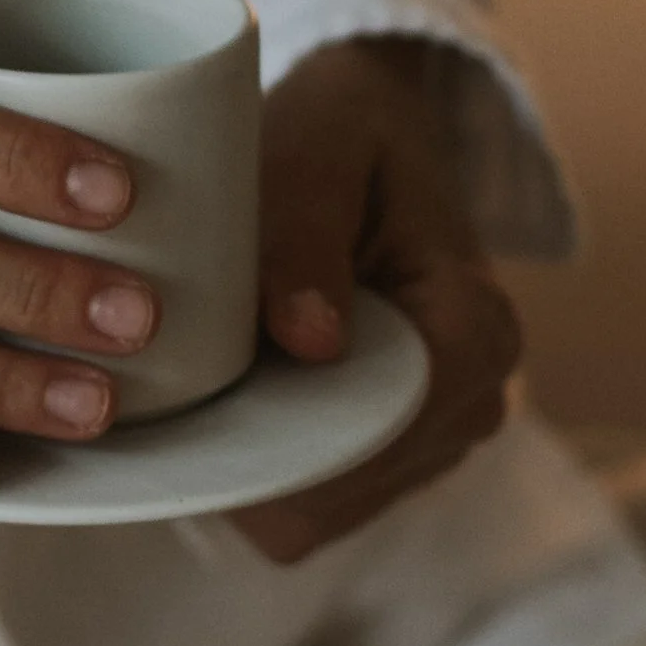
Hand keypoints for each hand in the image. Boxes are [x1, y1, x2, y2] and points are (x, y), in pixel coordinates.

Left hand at [232, 39, 522, 563]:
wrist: (366, 138)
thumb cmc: (338, 133)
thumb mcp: (317, 148)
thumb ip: (307, 234)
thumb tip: (309, 340)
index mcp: (475, 328)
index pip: (380, 430)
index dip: (278, 432)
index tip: (193, 397)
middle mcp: (472, 403)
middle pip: (339, 492)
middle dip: (246, 454)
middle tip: (171, 383)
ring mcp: (433, 444)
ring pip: (316, 512)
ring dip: (244, 463)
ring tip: (197, 381)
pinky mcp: (389, 461)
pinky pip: (306, 504)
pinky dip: (252, 463)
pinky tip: (220, 399)